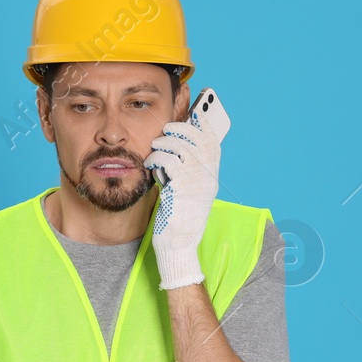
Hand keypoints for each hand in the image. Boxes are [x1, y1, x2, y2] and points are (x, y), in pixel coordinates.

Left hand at [144, 93, 228, 290]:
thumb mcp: (186, 192)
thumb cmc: (178, 220)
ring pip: (180, 147)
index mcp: (211, 178)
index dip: (202, 126)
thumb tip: (174, 150)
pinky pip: (167, 160)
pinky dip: (156, 158)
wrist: (177, 246)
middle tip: (166, 130)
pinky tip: (150, 164)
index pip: (212, 143)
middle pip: (197, 138)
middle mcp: (208, 177)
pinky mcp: (181, 187)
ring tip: (154, 150)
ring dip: (164, 143)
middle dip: (180, 129)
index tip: (193, 115)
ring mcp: (196, 182)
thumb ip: (185, 172)